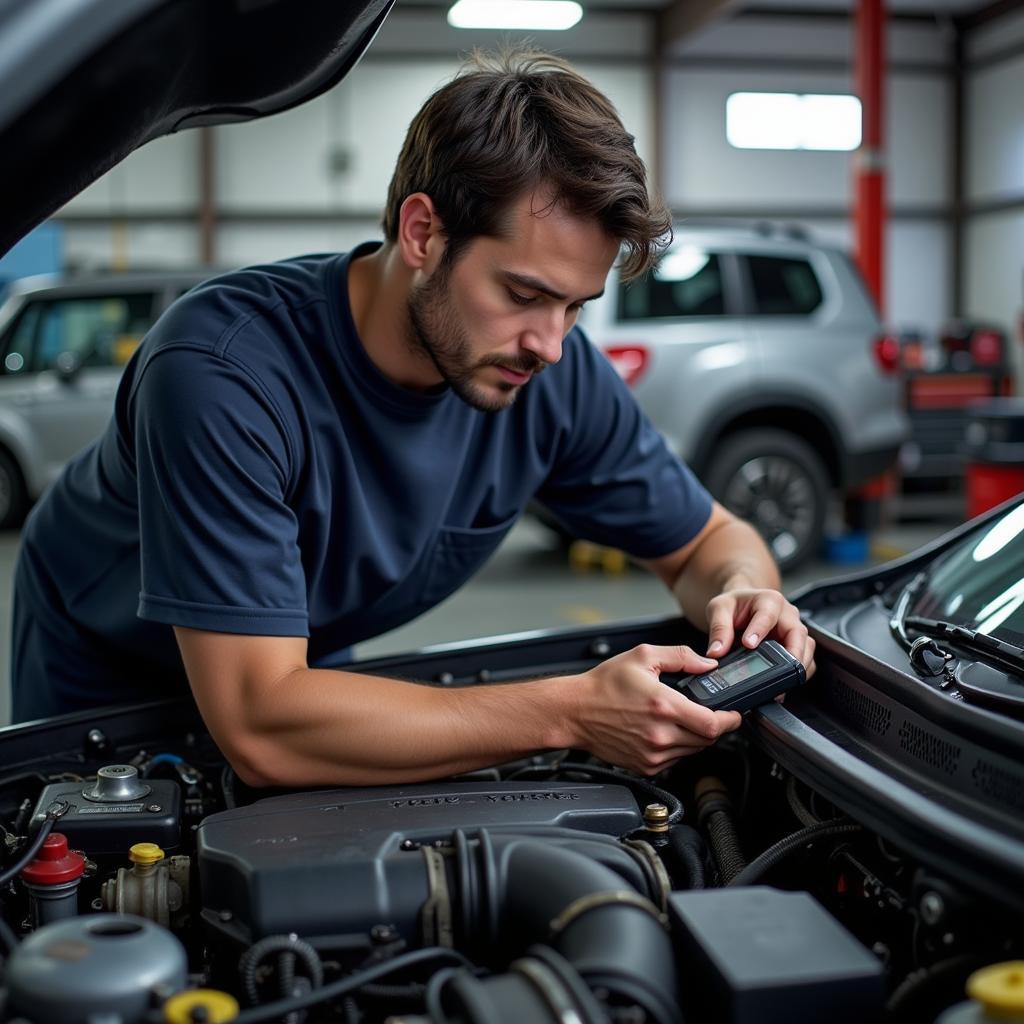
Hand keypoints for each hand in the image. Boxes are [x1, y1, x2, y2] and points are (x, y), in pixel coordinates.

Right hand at [568, 644, 742, 775]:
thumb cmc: (603, 684)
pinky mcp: (646, 766)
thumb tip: (708, 664)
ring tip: (680, 718)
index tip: (734, 714)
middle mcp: (660, 734)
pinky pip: (676, 760)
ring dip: (696, 737)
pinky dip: (678, 747)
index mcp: (664, 706)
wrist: (574, 711)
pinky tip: (664, 730)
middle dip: (713, 726)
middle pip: (707, 740)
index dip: (730, 720)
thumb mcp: (643, 656)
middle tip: (707, 712)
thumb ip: (681, 656)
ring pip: (693, 751)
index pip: (713, 724)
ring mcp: (653, 754)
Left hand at [704, 588, 815, 676]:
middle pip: (797, 633)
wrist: (742, 605)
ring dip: (798, 665)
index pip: (767, 615)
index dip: (759, 631)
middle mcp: (787, 613)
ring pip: (807, 647)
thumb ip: (718, 629)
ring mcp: (794, 629)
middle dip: (791, 653)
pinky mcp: (797, 645)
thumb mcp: (719, 609)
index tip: (749, 645)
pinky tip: (785, 683)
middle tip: (779, 671)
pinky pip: (807, 660)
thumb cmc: (734, 606)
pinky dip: (798, 673)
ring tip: (782, 681)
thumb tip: (716, 652)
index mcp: (768, 600)